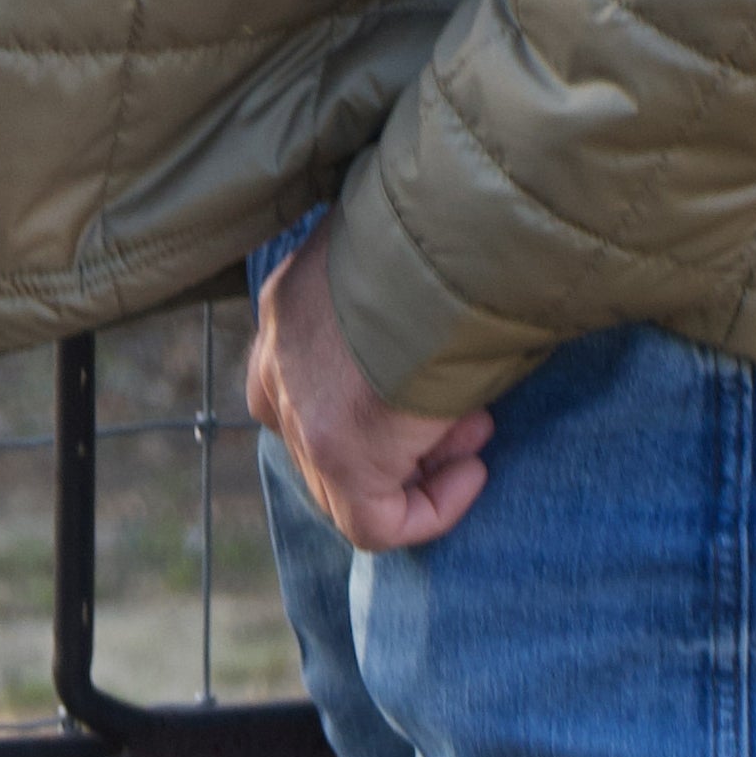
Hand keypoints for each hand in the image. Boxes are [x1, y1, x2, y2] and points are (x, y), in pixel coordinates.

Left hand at [247, 217, 489, 551]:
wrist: (453, 235)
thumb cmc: (451, 234)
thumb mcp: (408, 262)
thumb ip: (398, 306)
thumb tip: (435, 339)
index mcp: (290, 304)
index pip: (300, 379)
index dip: (368, 400)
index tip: (431, 382)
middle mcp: (279, 356)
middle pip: (320, 434)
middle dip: (398, 437)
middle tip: (465, 415)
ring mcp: (298, 405)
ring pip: (344, 481)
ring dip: (419, 467)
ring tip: (476, 429)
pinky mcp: (337, 451)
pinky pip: (372, 523)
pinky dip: (428, 511)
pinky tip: (473, 472)